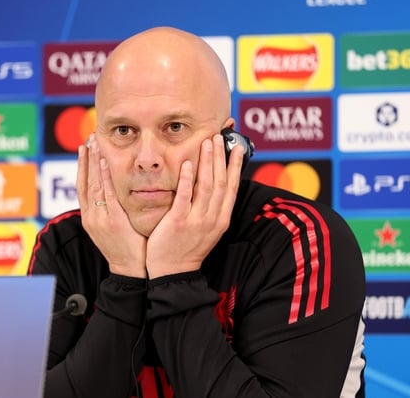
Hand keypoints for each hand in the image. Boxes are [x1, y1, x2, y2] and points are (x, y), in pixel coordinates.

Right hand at [77, 136, 147, 277]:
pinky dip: (103, 178)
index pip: (82, 186)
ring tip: (93, 144)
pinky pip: (106, 195)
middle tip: (88, 139)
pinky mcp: (112, 221)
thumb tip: (113, 193)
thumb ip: (109, 210)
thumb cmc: (126, 248)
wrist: (130, 270)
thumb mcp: (112, 228)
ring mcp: (99, 218)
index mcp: (89, 217)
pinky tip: (102, 163)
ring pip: (92, 185)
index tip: (84, 148)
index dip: (82, 166)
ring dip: (92, 162)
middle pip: (84, 182)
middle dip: (85, 159)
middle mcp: (90, 216)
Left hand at [145, 134, 242, 278]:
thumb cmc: (188, 247)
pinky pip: (185, 197)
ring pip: (207, 186)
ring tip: (207, 143)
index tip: (236, 147)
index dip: (235, 166)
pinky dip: (187, 179)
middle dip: (221, 157)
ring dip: (208, 162)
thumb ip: (212, 208)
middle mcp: (212, 218)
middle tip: (219, 136)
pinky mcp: (178, 222)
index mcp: (221, 219)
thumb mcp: (208, 228)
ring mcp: (196, 220)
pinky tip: (187, 164)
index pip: (232, 187)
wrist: (173, 272)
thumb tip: (216, 184)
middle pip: (222, 182)